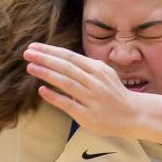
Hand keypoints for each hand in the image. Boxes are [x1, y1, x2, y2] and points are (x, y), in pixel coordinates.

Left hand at [24, 43, 140, 137]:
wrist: (134, 115)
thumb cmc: (115, 94)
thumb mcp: (104, 74)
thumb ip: (85, 68)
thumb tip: (62, 60)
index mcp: (97, 69)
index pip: (70, 56)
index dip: (50, 51)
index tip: (34, 47)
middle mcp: (94, 81)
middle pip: (66, 66)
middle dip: (45, 58)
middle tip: (27, 53)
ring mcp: (91, 98)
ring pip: (66, 82)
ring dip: (47, 73)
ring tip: (30, 67)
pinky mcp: (88, 115)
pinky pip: (68, 104)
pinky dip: (54, 96)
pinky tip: (42, 90)